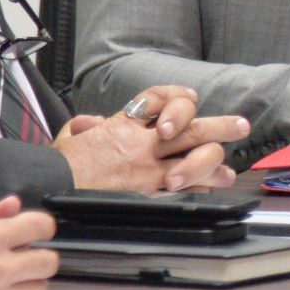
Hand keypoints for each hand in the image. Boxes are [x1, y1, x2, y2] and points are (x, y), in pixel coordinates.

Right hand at [55, 89, 250, 191]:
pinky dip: (201, 187)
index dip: (177, 97)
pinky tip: (212, 188)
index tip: (191, 98)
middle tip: (239, 125)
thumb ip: (84, 126)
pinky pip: (184, 188)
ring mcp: (147, 168)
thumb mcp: (68, 137)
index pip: (157, 99)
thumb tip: (93, 123)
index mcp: (121, 125)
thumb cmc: (57, 167)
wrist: (50, 189)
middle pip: (190, 127)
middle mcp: (141, 144)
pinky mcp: (148, 193)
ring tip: (230, 167)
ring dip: (217, 160)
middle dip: (219, 126)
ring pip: (194, 156)